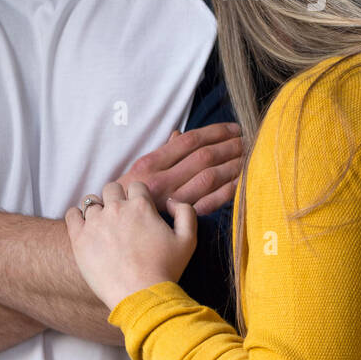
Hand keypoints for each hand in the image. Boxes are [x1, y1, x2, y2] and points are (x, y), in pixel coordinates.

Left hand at [65, 181, 196, 310]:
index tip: (137, 211)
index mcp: (141, 206)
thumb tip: (171, 201)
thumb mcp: (188, 239)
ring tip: (102, 226)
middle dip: (116, 199)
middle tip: (119, 218)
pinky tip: (85, 228)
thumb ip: (185, 212)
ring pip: (91, 201)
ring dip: (97, 210)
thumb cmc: (166, 270)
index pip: (136, 186)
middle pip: (111, 188)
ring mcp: (96, 222)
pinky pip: (72, 214)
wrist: (140, 295)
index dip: (138, 197)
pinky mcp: (79, 238)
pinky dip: (77, 217)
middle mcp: (116, 208)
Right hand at [118, 122, 243, 215]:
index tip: (234, 127)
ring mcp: (169, 201)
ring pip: (208, 178)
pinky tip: (240, 182)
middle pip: (202, 157)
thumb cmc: (125, 198)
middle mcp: (159, 180)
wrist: (112, 232)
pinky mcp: (177, 221)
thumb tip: (180, 135)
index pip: (188, 140)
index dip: (215, 132)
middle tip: (247, 140)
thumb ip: (161, 153)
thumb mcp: (137, 171)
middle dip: (229, 146)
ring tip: (248, 157)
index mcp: (149, 164)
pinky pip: (208, 203)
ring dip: (232, 166)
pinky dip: (226, 191)